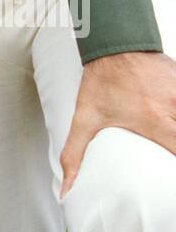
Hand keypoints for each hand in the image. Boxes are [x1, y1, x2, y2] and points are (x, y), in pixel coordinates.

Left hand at [59, 50, 175, 198]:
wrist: (113, 41)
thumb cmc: (101, 81)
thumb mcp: (85, 119)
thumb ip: (74, 155)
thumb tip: (66, 190)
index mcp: (155, 121)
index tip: (170, 174)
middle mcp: (173, 106)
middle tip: (167, 148)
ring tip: (169, 131)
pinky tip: (172, 114)